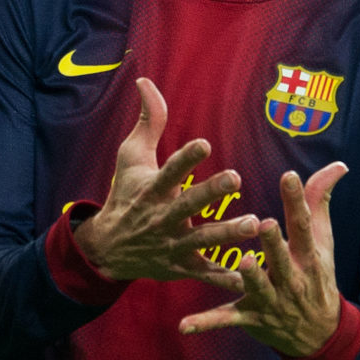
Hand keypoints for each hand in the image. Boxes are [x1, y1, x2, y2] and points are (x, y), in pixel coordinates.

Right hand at [73, 77, 258, 285]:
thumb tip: (146, 81)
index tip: (204, 144)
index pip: (169, 170)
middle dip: (210, 193)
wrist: (107, 248)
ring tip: (253, 224)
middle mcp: (161, 217)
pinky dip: (223, 278)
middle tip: (235, 179)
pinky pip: (204, 274)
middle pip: (188, 204)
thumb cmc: (125, 195)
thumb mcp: (131, 157)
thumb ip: (148, 121)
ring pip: (202, 240)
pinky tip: (246, 276)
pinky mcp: (179, 268)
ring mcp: (171, 245)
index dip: (186, 158)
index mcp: (152, 189)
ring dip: (227, 234)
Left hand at [178, 163, 347, 355]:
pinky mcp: (251, 317)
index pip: (303, 225)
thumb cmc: (316, 275)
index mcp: (306, 255)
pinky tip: (184, 325)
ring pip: (258, 287)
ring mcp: (270, 299)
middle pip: (281, 258)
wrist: (319, 333)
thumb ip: (320, 200)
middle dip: (274, 243)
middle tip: (264, 224)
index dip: (297, 201)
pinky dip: (206, 323)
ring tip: (243, 263)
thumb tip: (339, 164)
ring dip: (251, 278)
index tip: (289, 176)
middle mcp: (290, 277)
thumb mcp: (322, 240)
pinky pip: (226, 319)